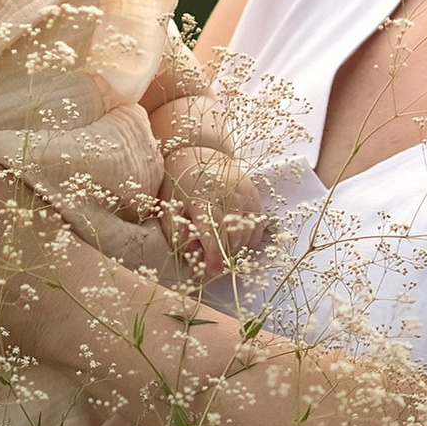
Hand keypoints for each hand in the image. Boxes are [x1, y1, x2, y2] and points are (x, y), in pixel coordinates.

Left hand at [155, 128, 268, 280]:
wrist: (196, 152)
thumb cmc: (177, 185)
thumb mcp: (170, 209)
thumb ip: (181, 235)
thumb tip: (197, 259)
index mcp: (202, 197)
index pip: (213, 233)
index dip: (214, 256)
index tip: (214, 273)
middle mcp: (227, 194)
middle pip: (232, 236)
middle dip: (224, 255)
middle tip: (214, 263)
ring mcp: (244, 192)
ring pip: (247, 232)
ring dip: (236, 248)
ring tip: (222, 249)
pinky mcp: (254, 192)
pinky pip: (256, 224)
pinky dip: (248, 237)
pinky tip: (235, 238)